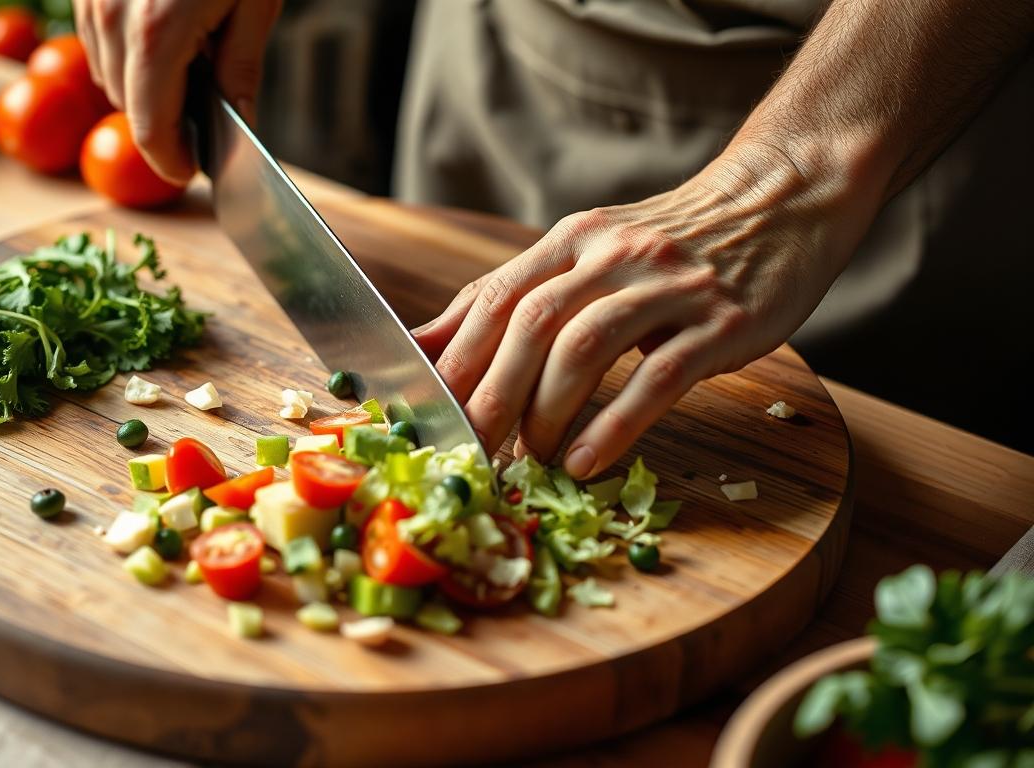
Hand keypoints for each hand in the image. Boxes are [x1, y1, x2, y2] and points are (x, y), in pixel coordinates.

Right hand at [74, 0, 281, 183]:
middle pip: (128, 107)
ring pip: (107, 76)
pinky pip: (97, 40)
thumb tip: (241, 120)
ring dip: (143, 86)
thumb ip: (241, 66)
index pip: (152, 129)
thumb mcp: (255, 1)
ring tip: (190, 60)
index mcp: (156, 32)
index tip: (191, 170)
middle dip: (165, 121)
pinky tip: (165, 34)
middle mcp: (111, 18)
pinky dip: (125, 52)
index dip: (172, 161)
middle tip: (207, 110)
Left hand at [412, 143, 875, 477]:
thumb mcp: (592, 253)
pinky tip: (586, 461)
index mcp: (573, 239)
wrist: (785, 199)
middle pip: (530, 324)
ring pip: (585, 348)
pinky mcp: (723, 322)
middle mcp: (614, 255)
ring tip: (530, 458)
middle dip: (490, 395)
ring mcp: (670, 286)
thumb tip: (432, 344)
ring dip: (545, 412)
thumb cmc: (676, 243)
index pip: (494, 297)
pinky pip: (658, 378)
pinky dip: (614, 425)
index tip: (427, 410)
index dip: (454, 357)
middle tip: (471, 449)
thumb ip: (520, 295)